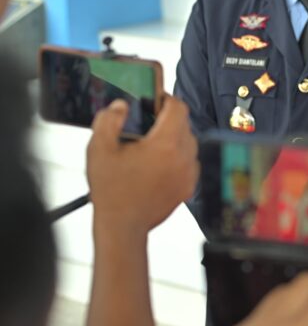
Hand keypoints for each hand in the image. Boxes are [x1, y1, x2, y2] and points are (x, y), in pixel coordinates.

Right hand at [86, 95, 197, 236]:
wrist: (122, 227)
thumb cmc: (111, 191)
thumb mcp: (99, 150)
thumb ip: (108, 121)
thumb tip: (120, 106)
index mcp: (166, 144)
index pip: (178, 108)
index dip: (166, 98)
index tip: (154, 99)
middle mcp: (184, 157)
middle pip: (184, 124)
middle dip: (167, 119)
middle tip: (147, 121)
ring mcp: (189, 173)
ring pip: (188, 143)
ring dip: (173, 138)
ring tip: (149, 143)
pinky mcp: (189, 186)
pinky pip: (188, 162)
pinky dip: (176, 157)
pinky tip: (156, 163)